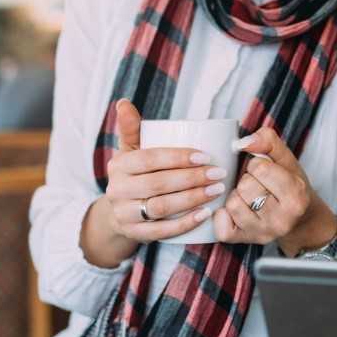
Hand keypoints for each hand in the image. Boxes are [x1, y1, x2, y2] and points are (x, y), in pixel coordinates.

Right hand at [100, 99, 231, 243]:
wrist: (120, 213)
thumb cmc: (134, 175)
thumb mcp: (130, 151)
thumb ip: (131, 128)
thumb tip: (123, 101)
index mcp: (119, 165)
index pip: (149, 159)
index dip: (177, 157)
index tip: (205, 156)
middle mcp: (117, 190)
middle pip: (157, 184)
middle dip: (191, 178)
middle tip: (219, 174)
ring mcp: (125, 215)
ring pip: (161, 207)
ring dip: (192, 199)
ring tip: (217, 191)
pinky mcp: (135, 234)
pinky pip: (162, 231)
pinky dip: (185, 224)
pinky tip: (205, 214)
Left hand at [214, 127, 336, 253]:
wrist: (298, 220)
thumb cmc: (290, 186)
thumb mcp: (286, 159)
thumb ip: (268, 141)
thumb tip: (243, 143)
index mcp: (296, 196)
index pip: (260, 168)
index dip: (258, 164)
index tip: (266, 171)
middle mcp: (281, 219)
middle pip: (245, 186)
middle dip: (247, 180)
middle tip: (259, 186)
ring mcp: (262, 233)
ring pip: (233, 203)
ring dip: (237, 195)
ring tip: (250, 197)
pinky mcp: (245, 241)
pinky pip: (221, 225)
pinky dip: (224, 214)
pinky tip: (237, 211)